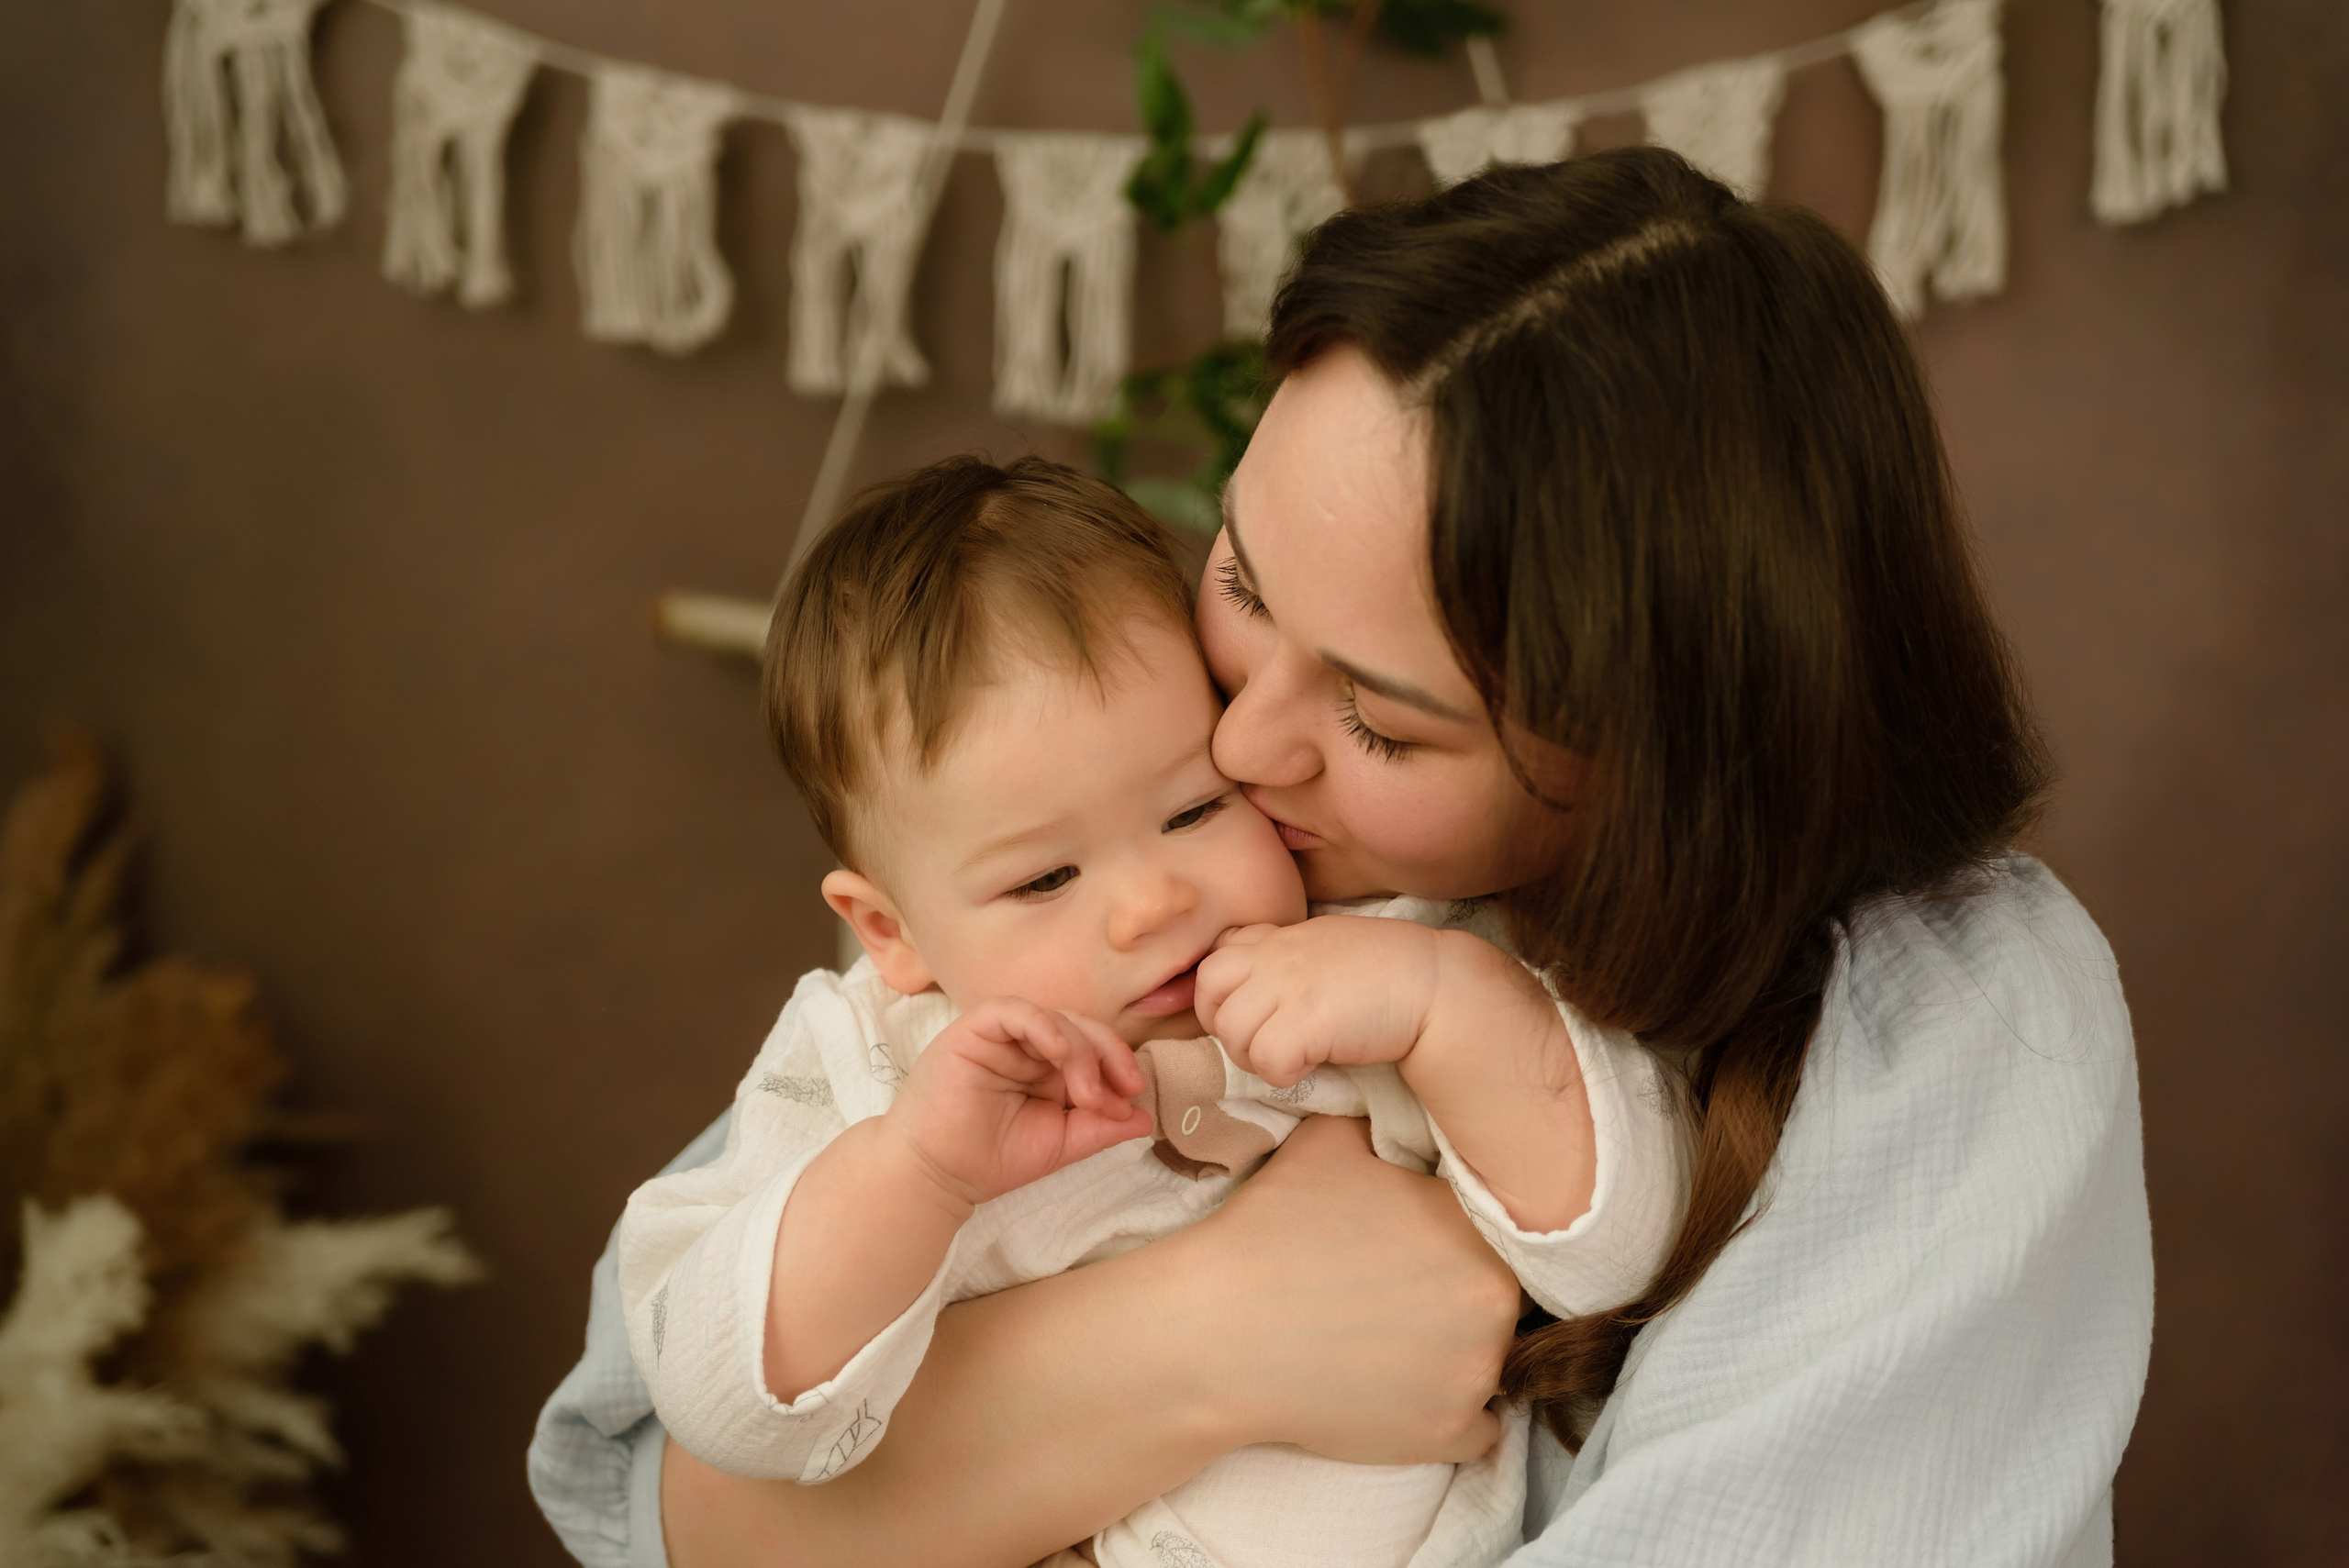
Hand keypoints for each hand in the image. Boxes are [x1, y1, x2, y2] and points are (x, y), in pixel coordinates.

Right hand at [887, 998, 1151, 1210]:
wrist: (936, 1174)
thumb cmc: (990, 1158)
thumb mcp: (1061, 1142)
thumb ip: (1101, 1126)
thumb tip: (1147, 1117)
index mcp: (1047, 1067)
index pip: (1094, 1047)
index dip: (1119, 1066)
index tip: (1133, 1100)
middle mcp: (1027, 1045)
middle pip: (1082, 1027)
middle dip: (1108, 1057)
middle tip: (1120, 1093)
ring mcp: (1001, 1035)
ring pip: (1056, 1017)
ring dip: (1082, 1052)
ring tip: (1086, 1093)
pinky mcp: (974, 1029)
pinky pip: (1015, 1011)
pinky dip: (1045, 1026)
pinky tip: (1062, 1053)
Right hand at [1170, 1116, 1518, 1464]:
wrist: (1217, 1335)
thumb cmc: (1270, 1233)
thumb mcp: (1329, 1143)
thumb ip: (1386, 1127)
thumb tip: (1407, 1120)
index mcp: (1475, 1228)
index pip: (1497, 1229)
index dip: (1459, 1235)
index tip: (1419, 1246)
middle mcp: (1494, 1304)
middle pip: (1501, 1295)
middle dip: (1460, 1291)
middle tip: (1402, 1292)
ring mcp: (1475, 1377)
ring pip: (1493, 1359)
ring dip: (1459, 1352)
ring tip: (1396, 1340)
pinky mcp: (1450, 1436)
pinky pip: (1481, 1429)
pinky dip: (1452, 1413)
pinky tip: (1407, 1388)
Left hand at [1194, 915, 1447, 1085]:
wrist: (1435, 984)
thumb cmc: (1388, 970)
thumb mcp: (1324, 945)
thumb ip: (1284, 956)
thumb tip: (1251, 989)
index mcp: (1279, 937)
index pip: (1216, 958)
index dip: (1221, 995)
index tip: (1254, 1015)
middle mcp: (1275, 955)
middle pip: (1208, 995)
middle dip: (1227, 1029)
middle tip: (1267, 1044)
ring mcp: (1287, 986)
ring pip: (1230, 1032)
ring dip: (1256, 1056)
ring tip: (1295, 1056)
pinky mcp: (1304, 1022)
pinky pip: (1265, 1060)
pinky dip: (1283, 1074)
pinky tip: (1312, 1065)